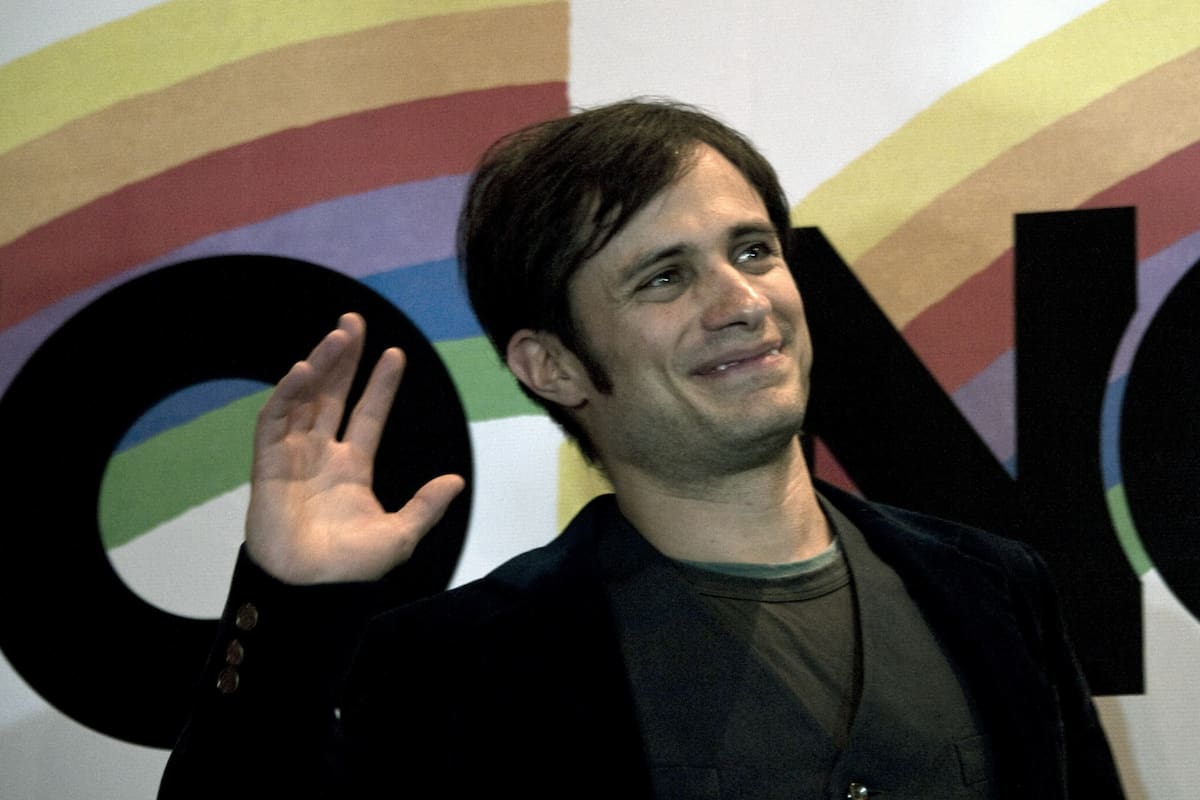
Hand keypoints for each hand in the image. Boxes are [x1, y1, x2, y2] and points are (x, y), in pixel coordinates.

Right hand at [245, 313, 464, 583]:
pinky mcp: (267, 465)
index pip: (366, 415)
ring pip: (305, 399)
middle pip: (332, 396)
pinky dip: (287, 393)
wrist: (312, 592)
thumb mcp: (401, 534)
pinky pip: (274, 421)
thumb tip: (457, 480)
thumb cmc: (351, 570)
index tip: (396, 354)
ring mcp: (293, 457)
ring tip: (341, 334)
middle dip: (343, 359)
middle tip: (354, 320)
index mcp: (351, 469)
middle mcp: (321, 456)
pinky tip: (305, 368)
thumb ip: (426, 505)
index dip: (380, 385)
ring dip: (321, 366)